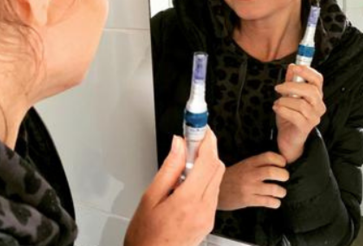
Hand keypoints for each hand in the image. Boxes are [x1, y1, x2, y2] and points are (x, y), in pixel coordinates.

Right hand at [124, 129, 224, 245]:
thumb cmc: (145, 234)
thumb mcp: (150, 197)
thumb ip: (168, 167)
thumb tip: (178, 144)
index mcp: (188, 201)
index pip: (207, 160)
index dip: (206, 139)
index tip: (201, 127)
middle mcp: (204, 209)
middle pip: (217, 167)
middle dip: (206, 150)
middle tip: (189, 142)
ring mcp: (208, 216)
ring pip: (217, 179)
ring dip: (205, 165)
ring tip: (182, 166)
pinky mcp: (208, 220)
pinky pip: (213, 192)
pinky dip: (204, 179)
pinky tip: (185, 182)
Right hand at [218, 152, 288, 210]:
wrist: (215, 190)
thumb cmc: (229, 178)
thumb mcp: (241, 166)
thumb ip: (256, 165)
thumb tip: (275, 165)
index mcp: (248, 163)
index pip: (268, 156)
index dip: (279, 159)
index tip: (283, 164)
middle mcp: (249, 174)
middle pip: (272, 171)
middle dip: (283, 175)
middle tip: (284, 177)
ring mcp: (249, 187)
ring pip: (273, 188)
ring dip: (281, 191)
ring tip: (280, 192)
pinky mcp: (248, 200)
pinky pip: (267, 201)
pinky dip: (275, 202)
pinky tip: (274, 202)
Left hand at [273, 64, 325, 162]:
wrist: (287, 137)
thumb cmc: (289, 115)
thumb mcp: (288, 96)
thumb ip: (291, 81)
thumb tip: (291, 66)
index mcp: (316, 95)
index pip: (318, 79)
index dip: (307, 71)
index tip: (294, 67)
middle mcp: (318, 106)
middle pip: (311, 90)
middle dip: (291, 86)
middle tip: (278, 87)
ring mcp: (314, 117)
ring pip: (301, 104)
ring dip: (285, 100)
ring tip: (277, 103)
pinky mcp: (306, 127)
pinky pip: (295, 116)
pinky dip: (283, 110)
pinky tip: (277, 109)